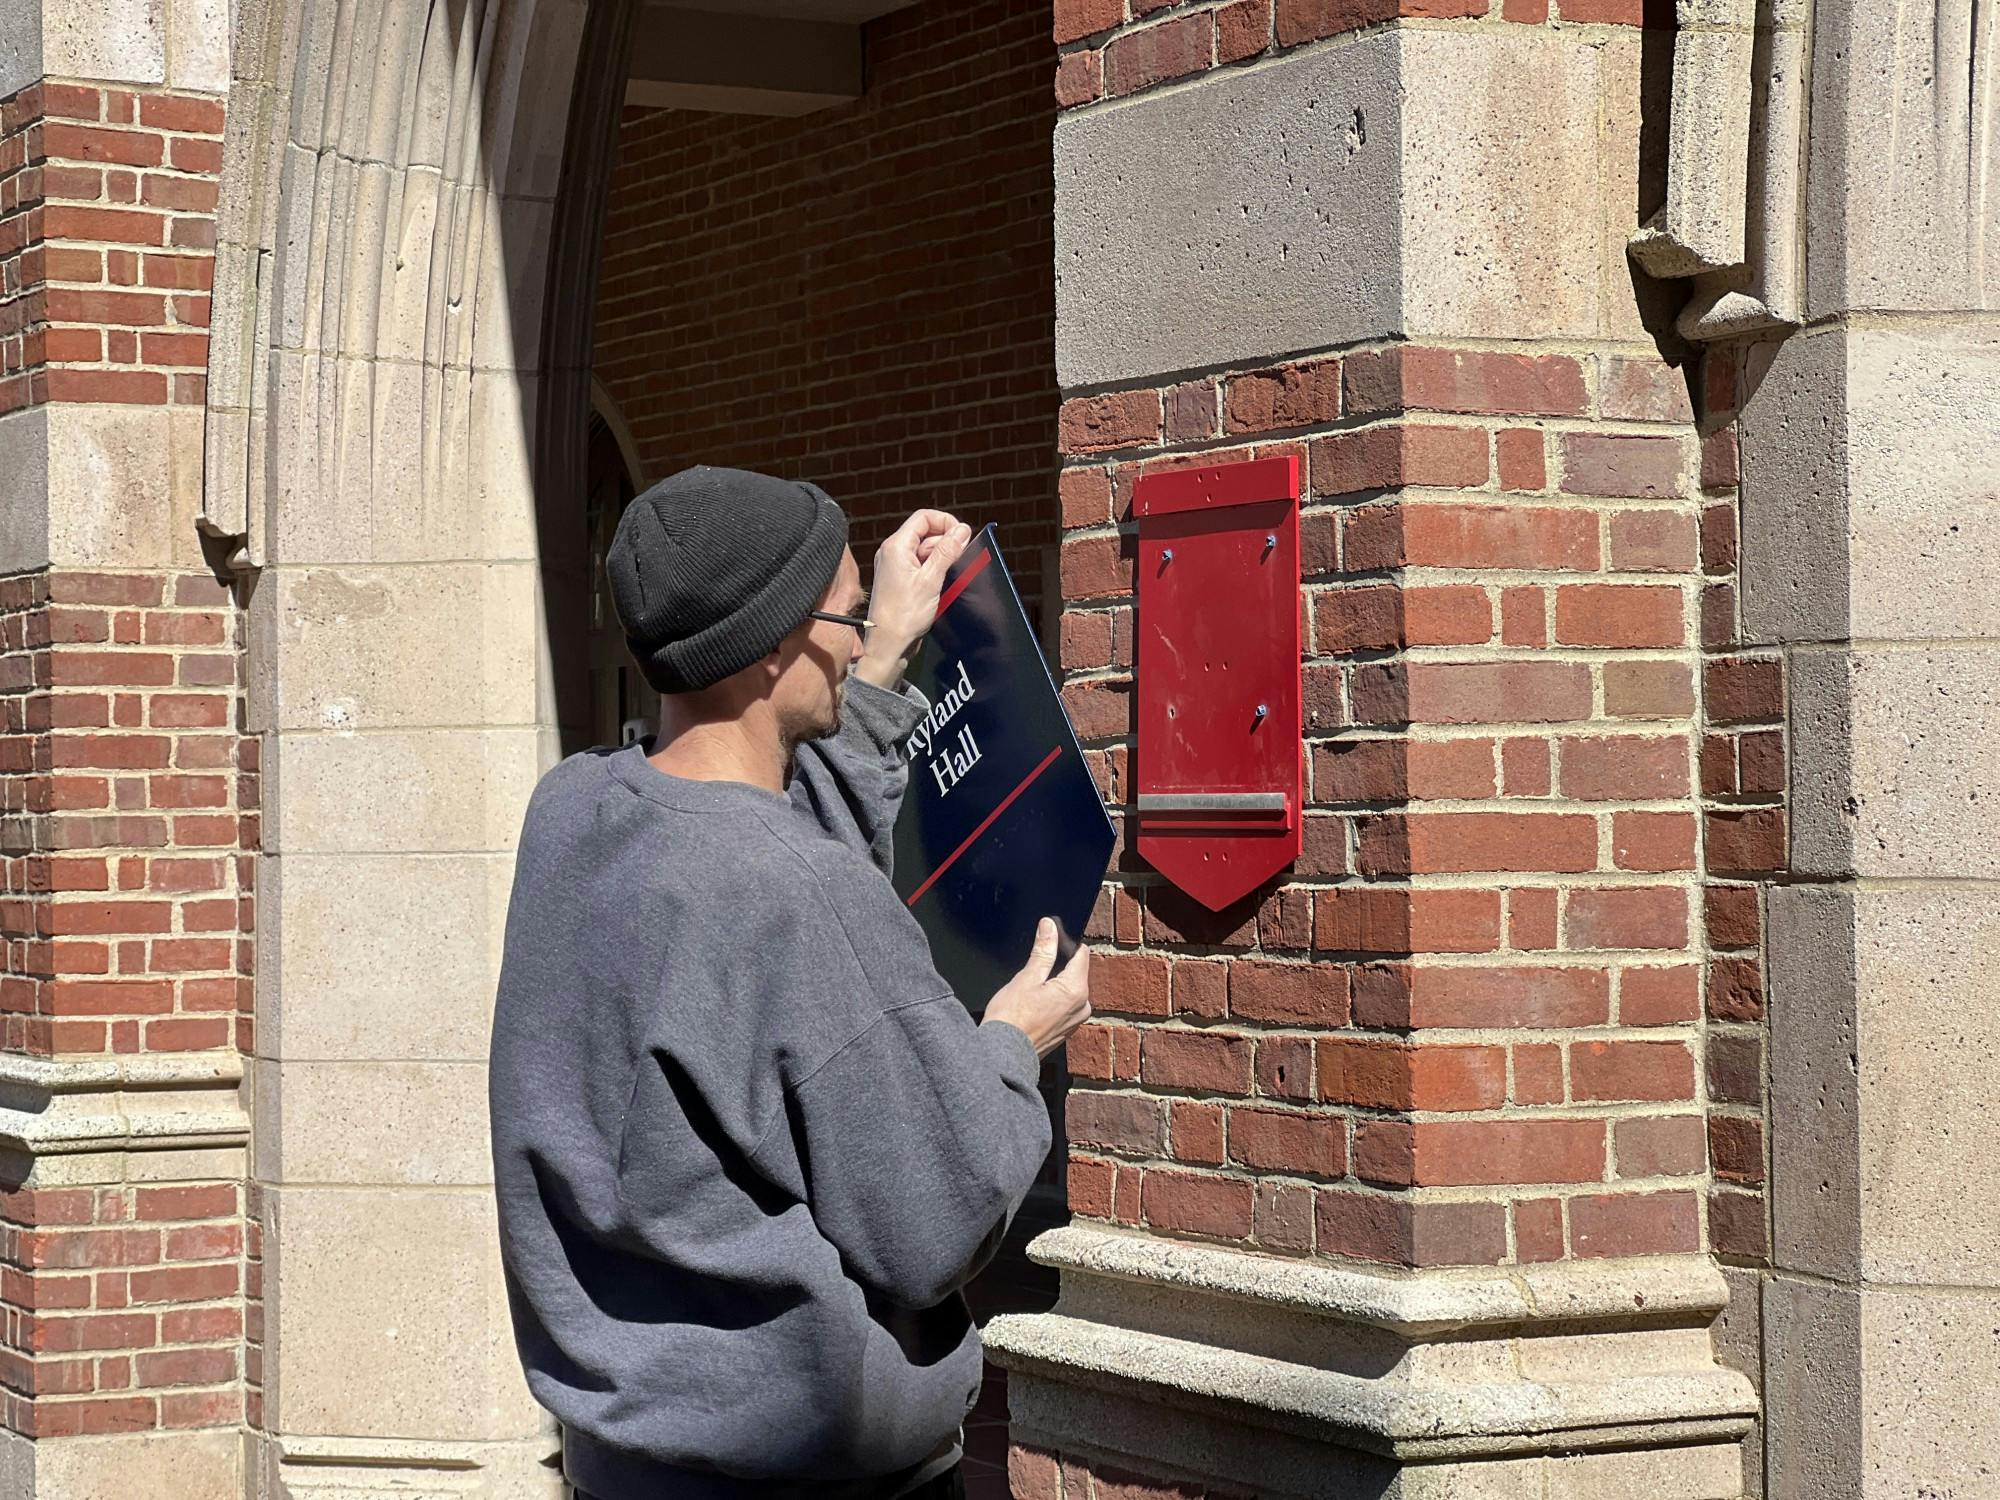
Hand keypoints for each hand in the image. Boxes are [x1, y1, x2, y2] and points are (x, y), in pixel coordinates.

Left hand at [854, 510, 972, 688]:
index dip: (946, 522)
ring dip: (941, 556)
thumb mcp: (931, 580)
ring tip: (949, 575)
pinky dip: (934, 568)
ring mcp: (895, 565)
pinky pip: (920, 564)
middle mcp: (893, 551)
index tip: (962, 537)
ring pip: (924, 549)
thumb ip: (947, 552)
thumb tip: (962, 529)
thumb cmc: (904, 615)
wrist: (888, 645)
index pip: (924, 517)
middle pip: (925, 532)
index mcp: (896, 546)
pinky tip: (941, 582)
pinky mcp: (900, 579)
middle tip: (959, 559)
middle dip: (945, 541)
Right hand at [983, 919, 1091, 1058]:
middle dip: (1058, 967)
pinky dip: (1052, 1002)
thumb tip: (1049, 927)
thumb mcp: (1026, 978)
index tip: (1049, 942)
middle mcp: (1082, 1007)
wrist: (1002, 1055)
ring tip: (1030, 992)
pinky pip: (1064, 1008)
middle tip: (1032, 972)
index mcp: (1076, 990)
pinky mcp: (1066, 1032)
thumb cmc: (1011, 1019)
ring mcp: (1075, 1022)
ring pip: (1069, 990)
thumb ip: (1043, 950)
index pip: (1081, 954)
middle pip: (1076, 973)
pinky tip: (1032, 1007)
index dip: (1066, 944)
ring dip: (1054, 986)